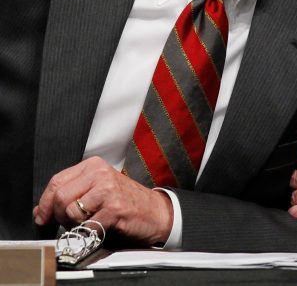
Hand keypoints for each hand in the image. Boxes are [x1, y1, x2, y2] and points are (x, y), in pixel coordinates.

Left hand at [33, 157, 172, 245]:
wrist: (154, 211)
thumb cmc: (126, 200)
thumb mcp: (97, 189)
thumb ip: (70, 195)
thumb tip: (40, 209)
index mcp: (94, 165)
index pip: (56, 181)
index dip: (45, 203)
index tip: (42, 216)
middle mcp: (101, 173)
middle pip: (61, 196)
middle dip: (60, 216)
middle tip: (71, 222)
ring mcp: (108, 189)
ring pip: (71, 212)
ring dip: (76, 225)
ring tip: (90, 222)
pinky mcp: (114, 207)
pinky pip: (87, 225)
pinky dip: (90, 232)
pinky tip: (101, 226)